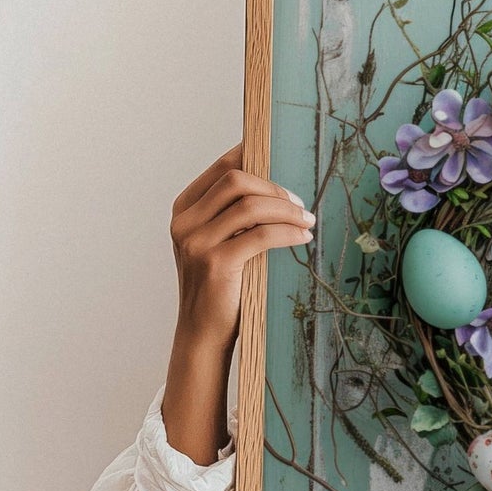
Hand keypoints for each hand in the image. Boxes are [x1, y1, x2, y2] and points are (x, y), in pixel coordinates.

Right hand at [170, 143, 313, 351]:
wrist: (204, 331)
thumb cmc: (219, 286)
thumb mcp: (218, 243)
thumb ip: (232, 215)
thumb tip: (272, 188)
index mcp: (184, 209)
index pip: (222, 168)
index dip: (254, 159)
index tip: (281, 165)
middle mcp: (185, 222)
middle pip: (236, 181)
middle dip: (275, 189)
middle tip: (300, 206)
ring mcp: (197, 242)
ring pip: (251, 206)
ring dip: (287, 211)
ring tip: (307, 222)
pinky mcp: (216, 263)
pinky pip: (262, 236)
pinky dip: (288, 233)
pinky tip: (302, 238)